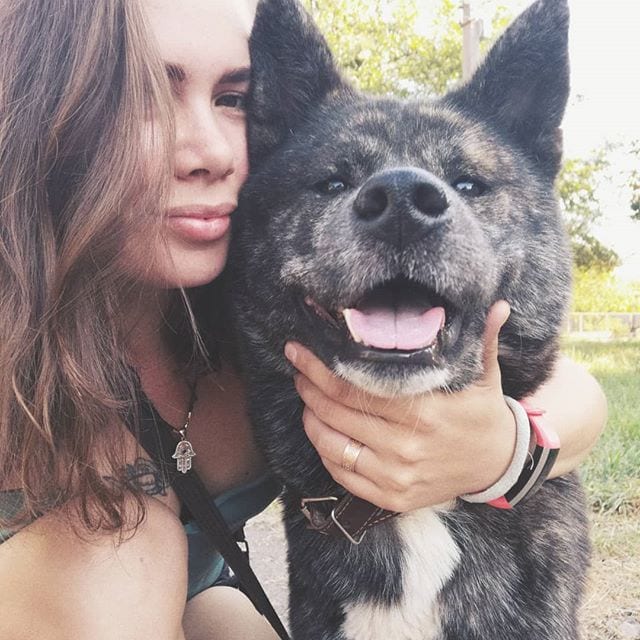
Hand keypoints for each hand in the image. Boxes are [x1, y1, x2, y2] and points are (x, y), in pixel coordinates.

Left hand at [284, 301, 516, 511]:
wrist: (497, 465)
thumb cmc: (482, 413)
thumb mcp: (485, 376)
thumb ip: (483, 340)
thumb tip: (497, 304)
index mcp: (426, 412)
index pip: (358, 387)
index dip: (322, 368)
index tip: (300, 351)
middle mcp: (407, 447)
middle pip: (339, 412)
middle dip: (310, 387)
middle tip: (297, 367)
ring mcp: (397, 476)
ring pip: (334, 445)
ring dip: (311, 418)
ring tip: (305, 395)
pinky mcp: (392, 498)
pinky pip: (343, 475)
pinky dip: (325, 451)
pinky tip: (320, 429)